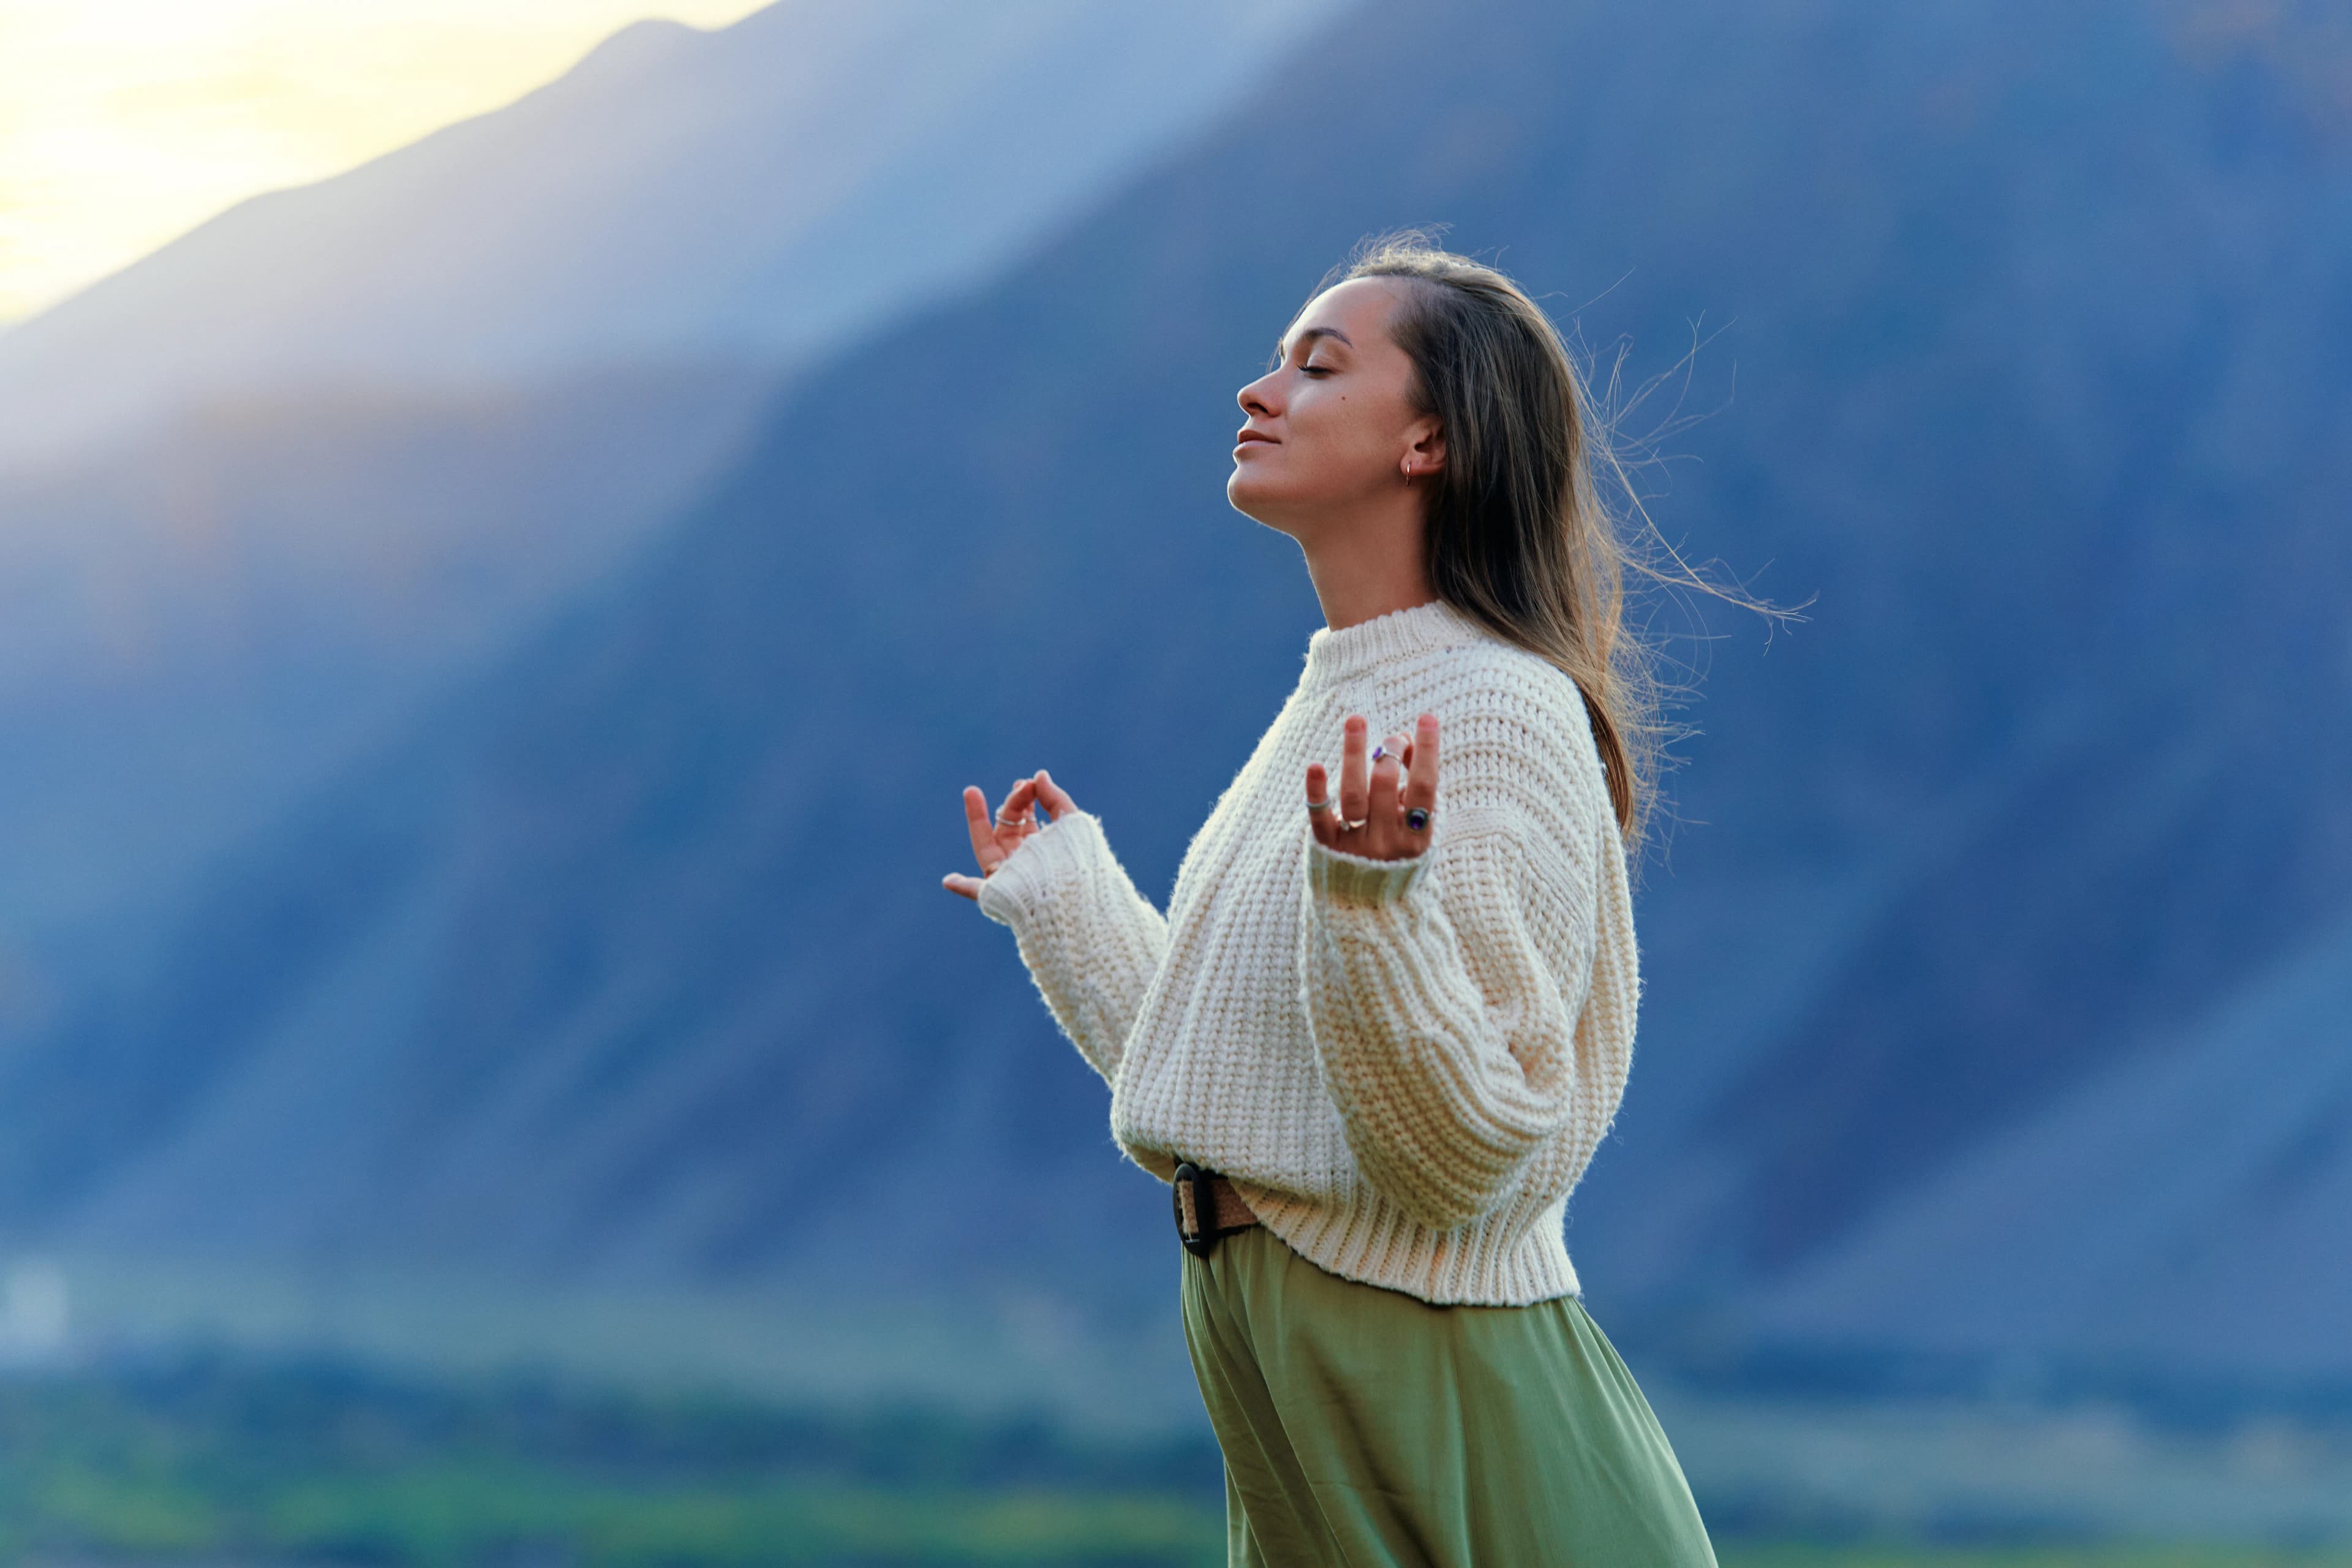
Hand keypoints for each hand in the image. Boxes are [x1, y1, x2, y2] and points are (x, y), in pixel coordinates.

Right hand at [943, 769, 1079, 899]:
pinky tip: (948, 881)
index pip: (1026, 820)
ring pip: (986, 848)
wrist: (1082, 897)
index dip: (1024, 799)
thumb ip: (1056, 799)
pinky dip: (963, 887)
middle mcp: (1024, 862)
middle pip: (1007, 829)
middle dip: (1011, 804)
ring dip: (976, 820)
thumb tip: (1039, 775)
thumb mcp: (1072, 825)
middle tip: (1020, 785)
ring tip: (971, 791)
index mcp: (1042, 850)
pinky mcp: (1001, 894)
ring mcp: (1010, 877)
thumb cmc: (1080, 863)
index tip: (1029, 783)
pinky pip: (978, 892)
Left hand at [1307, 712, 1437, 861]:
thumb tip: (1402, 740)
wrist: (1371, 908)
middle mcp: (1387, 843)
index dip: (1427, 750)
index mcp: (1418, 838)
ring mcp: (1357, 846)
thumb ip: (1413, 786)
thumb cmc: (1399, 853)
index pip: (1425, 787)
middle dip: (1389, 751)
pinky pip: (1320, 818)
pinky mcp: (1328, 847)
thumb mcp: (1416, 826)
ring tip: (1356, 721)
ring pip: (1353, 794)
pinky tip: (1315, 765)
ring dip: (1354, 753)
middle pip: (1384, 785)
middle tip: (1392, 738)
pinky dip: (1317, 792)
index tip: (1426, 718)